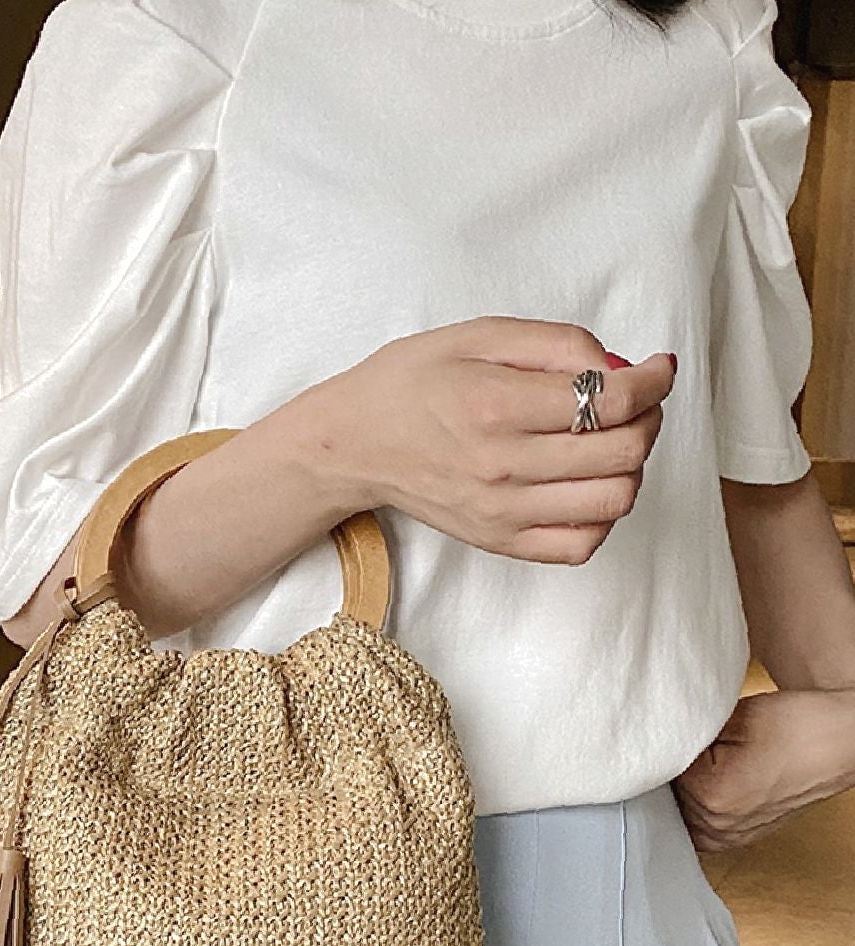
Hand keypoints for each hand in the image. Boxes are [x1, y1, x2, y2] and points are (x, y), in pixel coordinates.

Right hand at [316, 316, 676, 566]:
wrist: (354, 444)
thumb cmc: (412, 382)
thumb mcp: (478, 334)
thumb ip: (555, 343)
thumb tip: (620, 367)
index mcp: (497, 405)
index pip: (611, 401)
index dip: (654, 381)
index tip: (657, 369)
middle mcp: (502, 466)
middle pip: (623, 452)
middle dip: (648, 418)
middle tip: (634, 401)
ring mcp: (503, 512)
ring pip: (614, 500)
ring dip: (631, 466)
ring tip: (610, 441)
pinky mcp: (501, 541)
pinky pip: (582, 544)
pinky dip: (603, 515)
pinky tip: (588, 485)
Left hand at [673, 686, 854, 852]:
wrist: (842, 741)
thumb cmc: (798, 726)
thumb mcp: (731, 718)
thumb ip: (688, 735)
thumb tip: (658, 744)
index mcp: (711, 797)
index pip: (660, 771)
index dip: (667, 748)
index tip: (678, 735)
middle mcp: (718, 826)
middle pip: (667, 796)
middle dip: (674, 771)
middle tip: (698, 748)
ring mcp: (730, 837)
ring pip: (681, 812)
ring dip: (686, 790)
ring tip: (714, 763)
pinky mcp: (739, 839)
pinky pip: (699, 826)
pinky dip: (698, 807)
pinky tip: (713, 783)